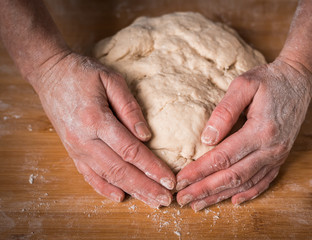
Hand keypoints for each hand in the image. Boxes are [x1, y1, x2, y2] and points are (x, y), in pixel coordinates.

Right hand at [31, 52, 174, 207]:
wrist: (50, 73)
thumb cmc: (83, 73)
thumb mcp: (111, 80)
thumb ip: (129, 108)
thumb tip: (146, 136)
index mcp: (96, 119)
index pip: (130, 151)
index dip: (152, 167)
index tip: (169, 180)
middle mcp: (84, 139)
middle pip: (120, 169)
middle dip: (146, 187)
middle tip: (166, 199)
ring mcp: (75, 147)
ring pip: (106, 176)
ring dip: (131, 190)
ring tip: (151, 201)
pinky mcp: (71, 150)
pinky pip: (88, 174)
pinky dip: (104, 188)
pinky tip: (119, 197)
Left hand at [176, 58, 311, 210]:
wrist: (298, 80)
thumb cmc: (269, 80)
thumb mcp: (244, 85)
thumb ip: (225, 111)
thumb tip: (206, 138)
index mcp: (260, 130)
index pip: (223, 157)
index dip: (199, 171)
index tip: (180, 180)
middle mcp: (271, 149)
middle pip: (232, 176)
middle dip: (205, 189)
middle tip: (183, 198)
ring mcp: (277, 155)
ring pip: (246, 183)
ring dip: (221, 195)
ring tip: (199, 204)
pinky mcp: (280, 156)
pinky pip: (264, 181)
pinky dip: (249, 193)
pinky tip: (234, 200)